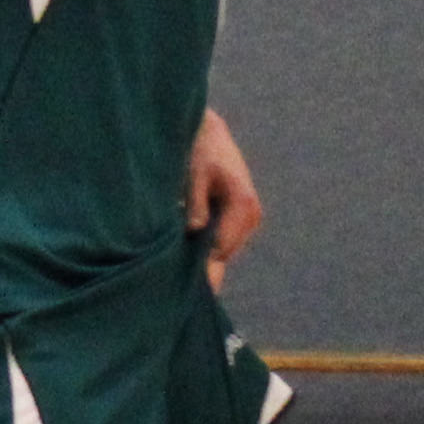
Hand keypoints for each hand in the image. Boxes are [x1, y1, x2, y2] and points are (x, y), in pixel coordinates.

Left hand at [186, 110, 263, 277]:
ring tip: (174, 277)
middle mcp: (250, 215)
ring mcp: (248, 219)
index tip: (180, 286)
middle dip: (201, 270)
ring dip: (203, 261)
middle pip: (223, 255)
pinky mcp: (240, 219)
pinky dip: (206, 250)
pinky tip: (185, 258)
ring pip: (223, 252)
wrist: (210, 133)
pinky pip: (222, 242)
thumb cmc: (200, 150)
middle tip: (172, 290)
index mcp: (243, 205)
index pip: (220, 249)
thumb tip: (193, 232)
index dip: (199, 269)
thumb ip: (196, 204)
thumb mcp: (195, 175)